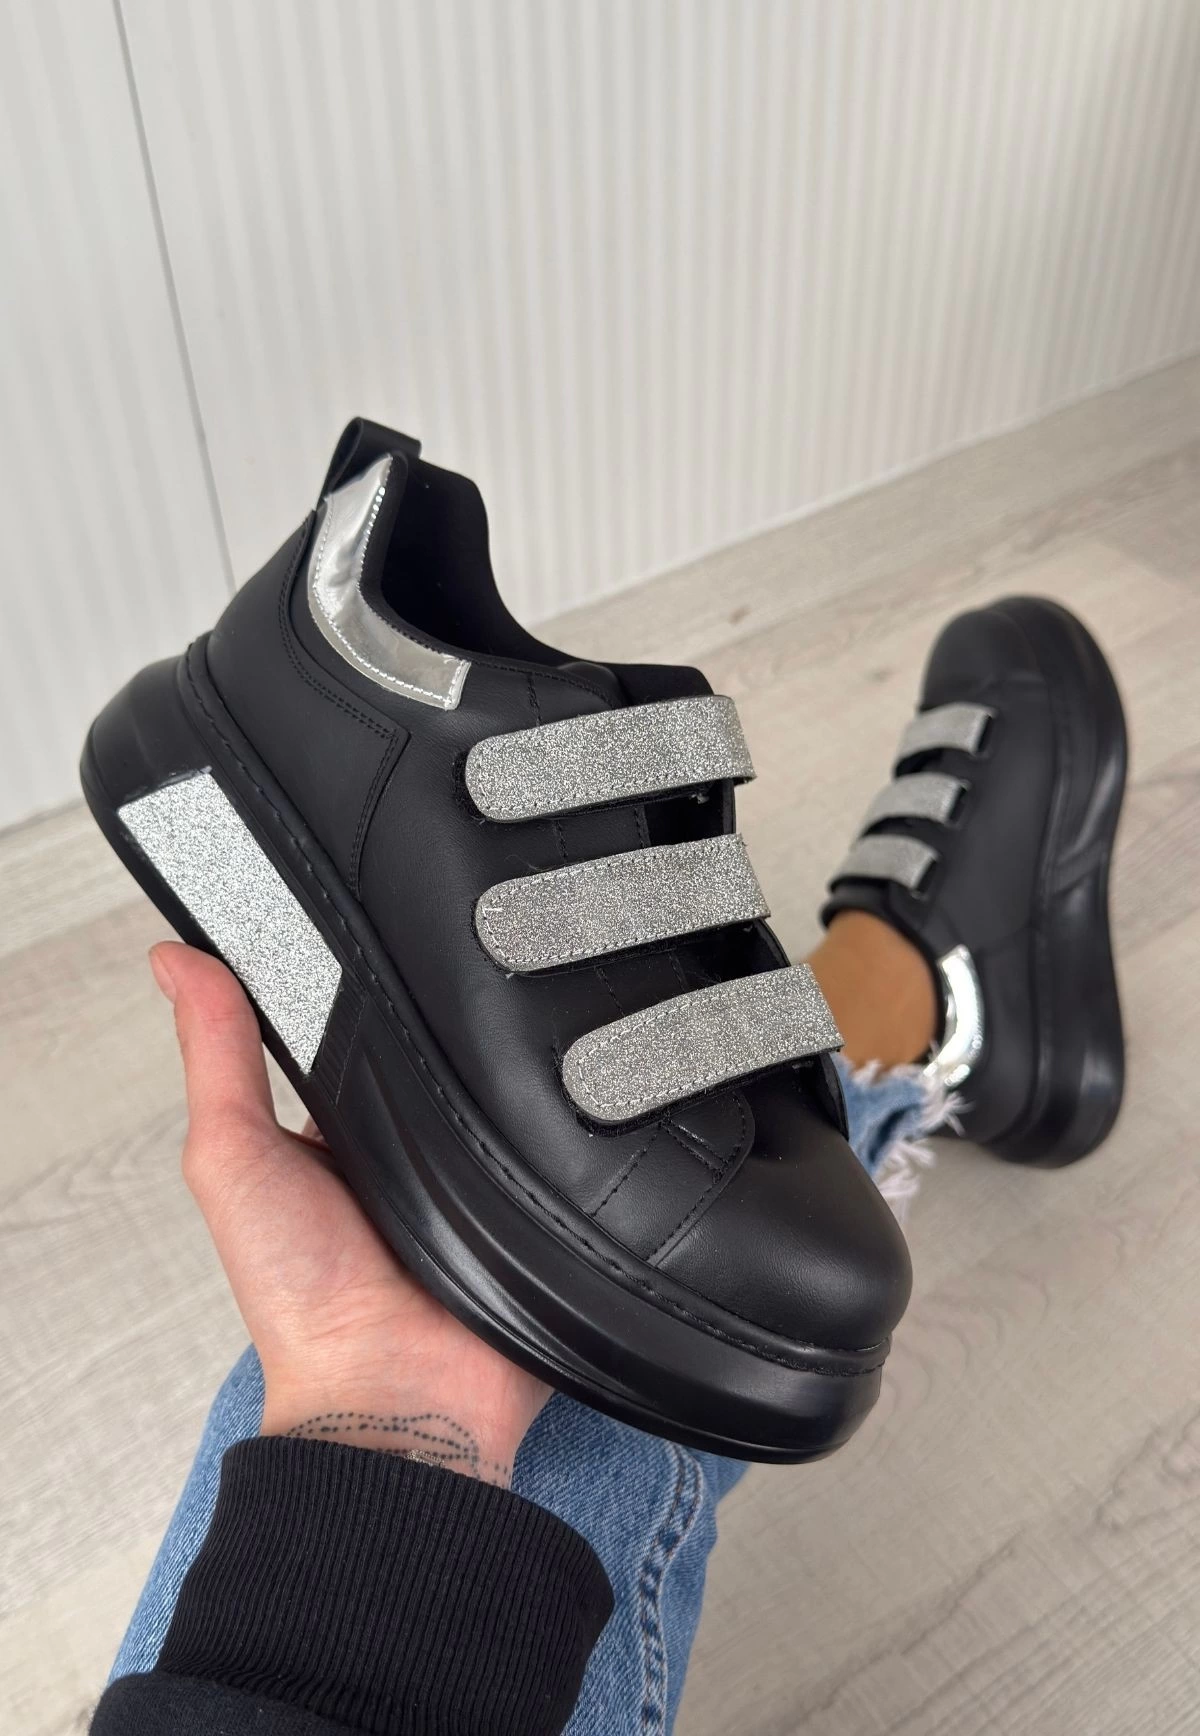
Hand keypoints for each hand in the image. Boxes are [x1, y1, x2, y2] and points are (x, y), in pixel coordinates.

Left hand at [150, 941, 549, 1484]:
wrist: (398, 1394)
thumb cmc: (300, 1297)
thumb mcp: (235, 1158)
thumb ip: (216, 1059)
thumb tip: (173, 960)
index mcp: (341, 1129)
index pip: (363, 1027)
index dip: (371, 977)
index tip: (385, 912)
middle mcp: (413, 1144)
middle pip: (442, 1047)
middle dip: (452, 1009)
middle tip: (462, 958)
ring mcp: (481, 1169)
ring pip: (510, 1079)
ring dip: (512, 1057)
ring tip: (517, 1017)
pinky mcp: (541, 1196)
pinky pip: (566, 1132)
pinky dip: (564, 1110)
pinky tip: (570, 1074)